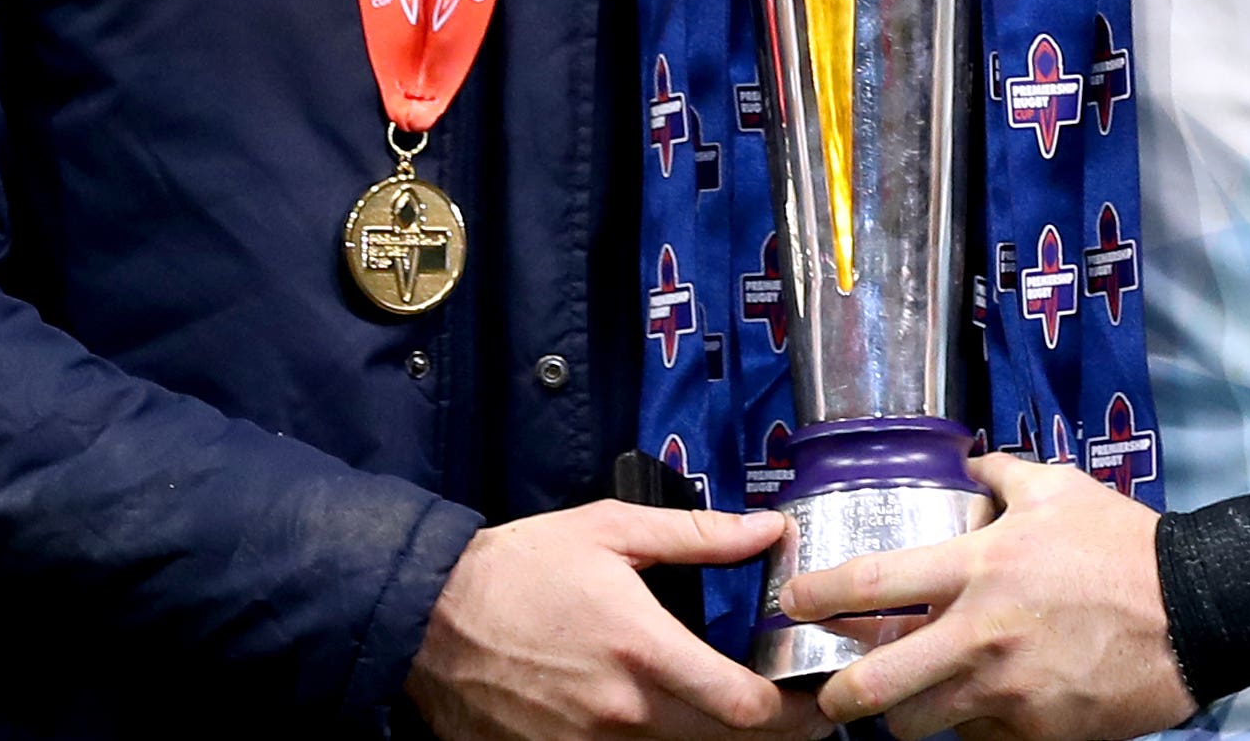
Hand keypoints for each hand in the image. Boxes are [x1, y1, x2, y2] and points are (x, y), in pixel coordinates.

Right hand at [408, 500, 828, 740]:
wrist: (427, 619)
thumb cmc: (519, 568)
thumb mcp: (610, 531)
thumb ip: (697, 535)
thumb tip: (767, 530)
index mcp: (643, 650)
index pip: (744, 708)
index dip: (796, 712)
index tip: (821, 694)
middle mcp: (624, 713)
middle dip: (776, 733)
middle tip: (804, 710)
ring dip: (721, 738)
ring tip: (744, 711)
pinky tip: (680, 720)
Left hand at [793, 455, 1194, 740]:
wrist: (1195, 612)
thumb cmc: (1123, 545)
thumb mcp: (1058, 489)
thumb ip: (1001, 473)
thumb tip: (967, 460)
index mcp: (977, 567)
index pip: (871, 584)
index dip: (816, 595)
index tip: (791, 601)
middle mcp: (979, 635)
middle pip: (874, 686)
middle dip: (837, 697)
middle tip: (832, 692)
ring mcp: (1005, 693)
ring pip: (917, 726)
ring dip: (903, 717)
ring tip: (907, 703)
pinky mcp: (1035, 734)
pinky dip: (968, 729)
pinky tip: (976, 709)